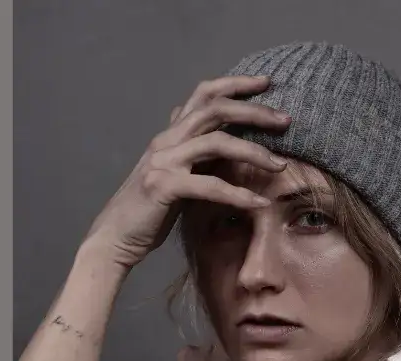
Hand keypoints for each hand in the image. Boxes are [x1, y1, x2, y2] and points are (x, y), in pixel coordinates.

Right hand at [79, 76, 292, 271]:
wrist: (114, 238)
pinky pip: (209, 186)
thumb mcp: (172, 174)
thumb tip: (214, 136)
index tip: (266, 82)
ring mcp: (163, 162)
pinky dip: (238, 194)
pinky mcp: (163, 187)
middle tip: (286, 120)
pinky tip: (259, 204)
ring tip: (280, 166)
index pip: (204, 95)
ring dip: (254, 152)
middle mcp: (166, 141)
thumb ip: (191, 153)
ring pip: (217, 143)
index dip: (235, 84)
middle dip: (254, 111)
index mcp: (171, 135)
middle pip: (215, 110)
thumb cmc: (148, 210)